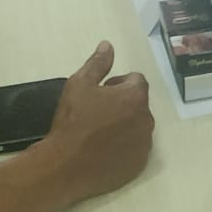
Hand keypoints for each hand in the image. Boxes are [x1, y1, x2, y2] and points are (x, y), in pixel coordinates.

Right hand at [42, 41, 153, 204]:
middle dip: (122, 104)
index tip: (100, 94)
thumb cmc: (72, 121)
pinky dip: (125, 147)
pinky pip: (135, 150)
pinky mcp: (138, 165)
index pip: (136, 80)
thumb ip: (98, 63)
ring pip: (138, 127)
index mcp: (135, 97)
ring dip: (125, 125)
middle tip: (97, 114)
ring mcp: (144, 145)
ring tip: (100, 134)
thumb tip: (108, 45)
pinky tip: (104, 151)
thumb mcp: (79, 84)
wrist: (65, 166)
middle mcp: (147, 119)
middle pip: (138, 104)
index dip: (117, 84)